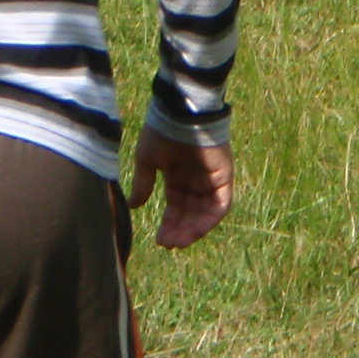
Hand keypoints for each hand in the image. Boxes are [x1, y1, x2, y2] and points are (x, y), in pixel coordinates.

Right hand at [130, 129, 232, 248]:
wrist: (181, 113)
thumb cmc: (162, 132)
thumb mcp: (147, 160)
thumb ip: (143, 183)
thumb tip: (133, 206)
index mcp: (177, 176)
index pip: (176, 207)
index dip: (169, 224)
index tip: (160, 240)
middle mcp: (196, 180)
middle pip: (191, 213)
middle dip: (180, 230)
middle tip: (169, 244)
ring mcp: (211, 178)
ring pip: (205, 212)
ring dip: (194, 229)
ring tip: (180, 241)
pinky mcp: (224, 176)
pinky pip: (221, 203)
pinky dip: (210, 219)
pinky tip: (196, 230)